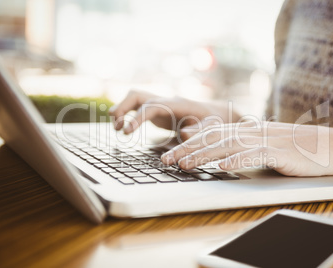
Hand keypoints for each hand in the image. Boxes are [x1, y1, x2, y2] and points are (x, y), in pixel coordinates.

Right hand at [109, 90, 240, 139]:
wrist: (216, 114)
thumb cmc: (214, 121)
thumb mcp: (212, 127)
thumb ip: (199, 130)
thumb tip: (184, 133)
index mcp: (177, 104)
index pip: (152, 106)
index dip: (138, 117)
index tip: (127, 131)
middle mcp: (166, 100)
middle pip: (138, 95)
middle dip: (124, 108)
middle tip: (117, 127)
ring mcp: (161, 104)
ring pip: (135, 98)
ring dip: (122, 109)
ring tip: (116, 128)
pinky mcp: (158, 110)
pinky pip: (138, 107)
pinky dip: (127, 114)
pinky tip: (122, 127)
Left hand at [161, 121, 332, 176]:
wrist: (331, 146)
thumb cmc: (295, 147)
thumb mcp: (265, 142)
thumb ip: (241, 142)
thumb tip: (218, 149)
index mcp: (248, 129)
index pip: (213, 133)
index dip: (190, 141)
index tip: (170, 148)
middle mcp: (253, 131)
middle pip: (214, 139)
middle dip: (187, 149)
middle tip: (166, 159)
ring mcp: (266, 140)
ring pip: (228, 146)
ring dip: (204, 155)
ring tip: (185, 164)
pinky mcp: (280, 152)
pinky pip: (255, 156)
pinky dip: (237, 160)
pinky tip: (222, 167)